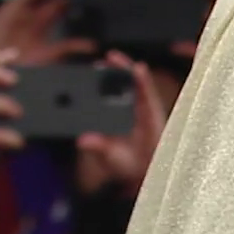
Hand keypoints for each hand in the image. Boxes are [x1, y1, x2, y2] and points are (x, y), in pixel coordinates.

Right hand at [75, 52, 168, 195]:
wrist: (141, 176)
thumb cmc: (135, 168)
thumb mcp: (118, 161)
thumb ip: (101, 149)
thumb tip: (83, 140)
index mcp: (150, 121)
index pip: (147, 95)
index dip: (142, 80)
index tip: (136, 67)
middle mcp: (146, 112)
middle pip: (137, 85)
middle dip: (124, 70)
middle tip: (110, 57)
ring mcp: (139, 112)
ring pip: (130, 88)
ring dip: (117, 75)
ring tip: (102, 63)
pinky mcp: (129, 115)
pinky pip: (123, 96)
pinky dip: (112, 86)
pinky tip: (99, 78)